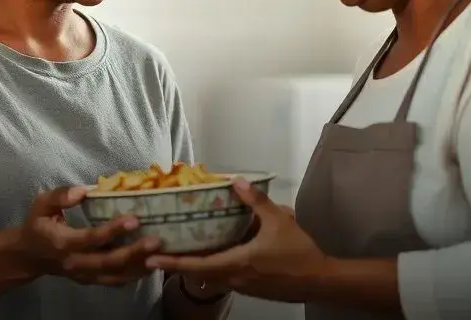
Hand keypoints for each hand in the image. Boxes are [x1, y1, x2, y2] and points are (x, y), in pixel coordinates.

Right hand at [21, 186, 161, 286]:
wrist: (28, 256)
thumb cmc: (37, 225)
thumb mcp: (41, 204)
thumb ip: (60, 196)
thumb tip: (83, 190)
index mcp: (62, 242)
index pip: (91, 238)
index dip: (112, 230)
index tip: (134, 219)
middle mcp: (75, 262)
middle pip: (108, 261)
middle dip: (133, 252)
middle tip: (156, 241)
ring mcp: (84, 274)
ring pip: (115, 275)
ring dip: (139, 267)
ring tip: (161, 256)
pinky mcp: (90, 280)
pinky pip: (114, 281)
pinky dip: (134, 275)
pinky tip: (151, 265)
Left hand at [146, 179, 326, 302]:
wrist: (318, 280)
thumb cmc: (298, 251)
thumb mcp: (279, 220)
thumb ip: (256, 201)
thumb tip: (236, 181)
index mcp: (237, 262)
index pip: (198, 265)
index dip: (174, 262)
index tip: (152, 258)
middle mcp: (234, 278)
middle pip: (198, 275)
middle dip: (177, 266)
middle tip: (156, 255)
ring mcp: (242, 286)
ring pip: (210, 279)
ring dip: (193, 269)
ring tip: (178, 255)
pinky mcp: (250, 289)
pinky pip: (223, 280)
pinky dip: (210, 270)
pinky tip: (210, 259)